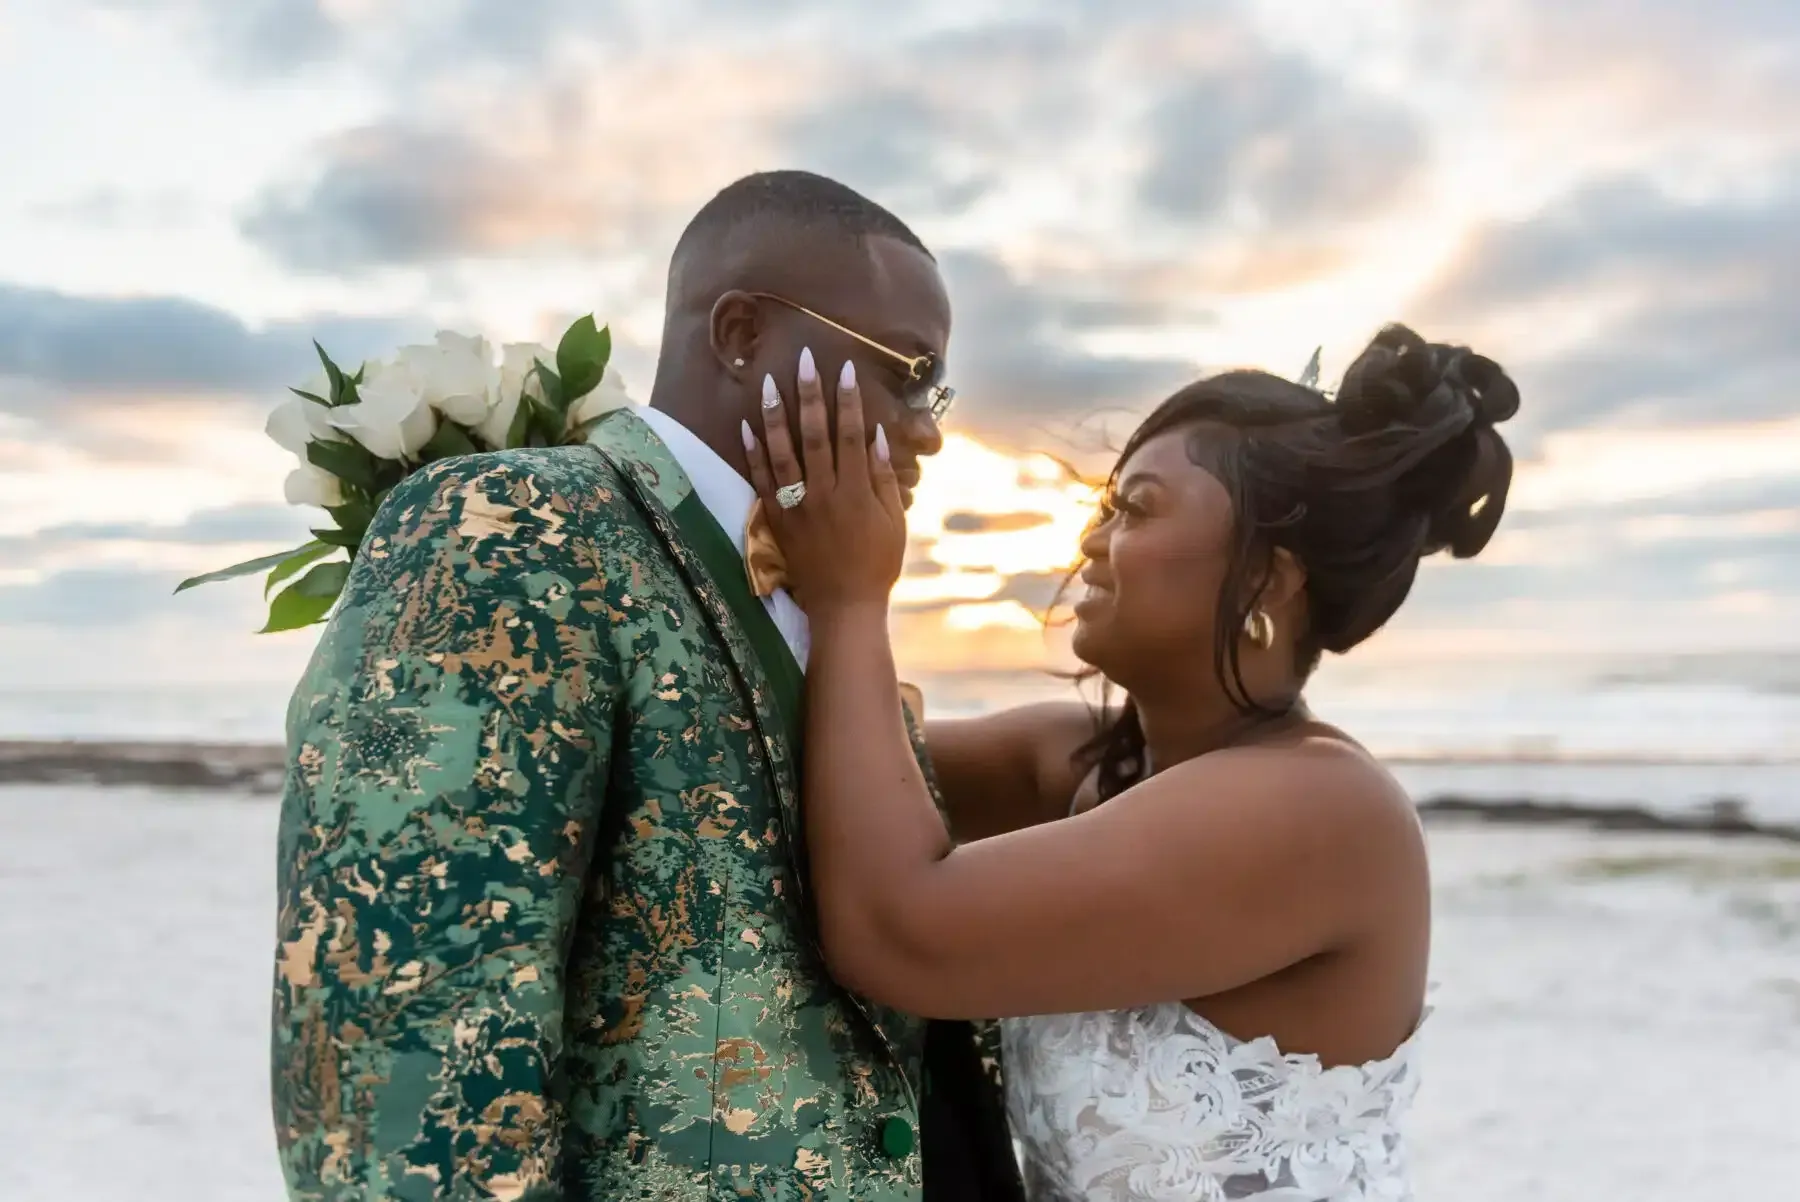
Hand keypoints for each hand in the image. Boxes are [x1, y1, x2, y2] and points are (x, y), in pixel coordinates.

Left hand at [743, 348, 904, 613]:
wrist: (843, 607)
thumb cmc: (876, 564)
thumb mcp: (893, 521)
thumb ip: (882, 478)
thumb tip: (876, 436)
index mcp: (855, 492)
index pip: (851, 435)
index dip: (848, 400)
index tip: (845, 369)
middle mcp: (823, 494)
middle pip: (813, 435)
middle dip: (809, 394)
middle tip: (804, 360)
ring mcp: (797, 507)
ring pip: (782, 453)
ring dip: (775, 416)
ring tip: (768, 383)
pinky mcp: (778, 521)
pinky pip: (762, 481)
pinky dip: (753, 453)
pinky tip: (747, 427)